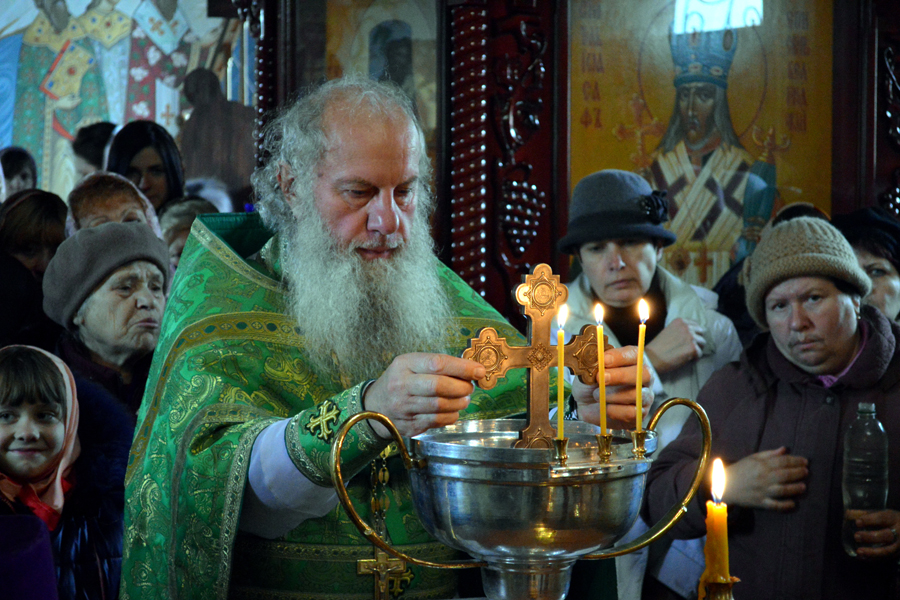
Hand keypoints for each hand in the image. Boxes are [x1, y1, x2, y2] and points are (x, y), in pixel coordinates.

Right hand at [362, 353, 483, 437]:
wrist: (375, 405)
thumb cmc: (401, 380)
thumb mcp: (412, 364)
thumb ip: (439, 365)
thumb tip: (472, 371)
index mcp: (404, 365)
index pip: (437, 363)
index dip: (462, 367)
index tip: (479, 370)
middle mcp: (401, 385)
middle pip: (439, 386)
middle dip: (462, 387)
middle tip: (470, 387)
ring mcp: (404, 408)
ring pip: (441, 406)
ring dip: (459, 402)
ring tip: (463, 398)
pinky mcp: (410, 425)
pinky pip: (438, 421)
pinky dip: (451, 415)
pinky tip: (452, 410)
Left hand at [572, 345, 652, 428]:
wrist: (585, 405)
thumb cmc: (591, 383)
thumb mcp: (589, 369)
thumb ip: (595, 362)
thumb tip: (598, 359)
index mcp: (632, 360)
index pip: (633, 354)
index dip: (619, 356)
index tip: (603, 360)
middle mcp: (643, 377)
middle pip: (644, 374)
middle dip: (621, 375)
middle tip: (601, 378)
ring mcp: (645, 396)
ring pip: (637, 395)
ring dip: (613, 395)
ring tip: (597, 395)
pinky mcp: (640, 414)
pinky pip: (632, 413)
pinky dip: (615, 410)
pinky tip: (606, 408)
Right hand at [644, 318, 705, 373]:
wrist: (653, 357)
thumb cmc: (659, 346)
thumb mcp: (669, 331)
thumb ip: (681, 330)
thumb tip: (693, 333)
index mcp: (680, 321)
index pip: (696, 324)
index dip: (694, 333)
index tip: (689, 340)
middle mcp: (687, 327)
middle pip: (701, 333)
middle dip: (697, 340)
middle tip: (689, 348)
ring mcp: (691, 337)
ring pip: (703, 343)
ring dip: (697, 349)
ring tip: (687, 354)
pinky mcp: (693, 348)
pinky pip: (700, 354)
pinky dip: (694, 358)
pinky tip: (686, 359)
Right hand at [722, 447, 808, 510]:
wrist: (724, 484)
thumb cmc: (740, 470)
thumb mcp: (753, 458)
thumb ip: (769, 454)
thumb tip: (785, 449)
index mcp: (761, 465)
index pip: (782, 461)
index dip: (796, 461)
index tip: (805, 461)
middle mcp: (763, 477)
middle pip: (784, 475)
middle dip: (798, 473)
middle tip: (806, 472)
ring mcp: (762, 491)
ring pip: (782, 490)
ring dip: (795, 488)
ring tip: (803, 487)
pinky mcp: (760, 502)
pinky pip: (775, 505)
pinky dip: (785, 505)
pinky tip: (793, 503)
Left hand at [849, 509, 899, 558]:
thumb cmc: (891, 520)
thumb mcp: (882, 513)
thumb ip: (865, 513)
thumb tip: (847, 513)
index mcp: (894, 518)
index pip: (882, 518)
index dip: (869, 520)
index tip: (857, 522)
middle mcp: (899, 532)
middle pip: (887, 536)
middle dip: (870, 537)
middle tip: (856, 536)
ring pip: (888, 550)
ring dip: (872, 552)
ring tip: (858, 551)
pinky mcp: (898, 554)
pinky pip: (886, 558)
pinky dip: (873, 559)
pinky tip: (862, 557)